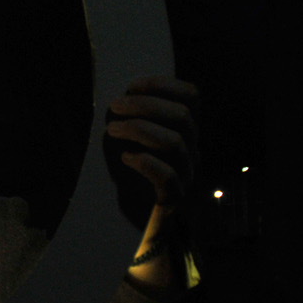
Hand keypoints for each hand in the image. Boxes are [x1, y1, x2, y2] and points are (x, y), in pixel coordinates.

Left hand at [105, 75, 198, 215]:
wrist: (131, 217)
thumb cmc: (127, 170)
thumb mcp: (128, 136)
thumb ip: (133, 115)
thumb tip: (121, 95)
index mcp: (183, 129)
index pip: (191, 96)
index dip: (164, 85)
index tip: (132, 85)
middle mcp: (191, 148)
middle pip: (182, 116)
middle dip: (145, 105)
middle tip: (114, 106)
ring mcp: (185, 173)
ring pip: (175, 143)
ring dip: (139, 130)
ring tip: (111, 129)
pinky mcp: (173, 197)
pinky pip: (168, 177)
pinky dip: (145, 163)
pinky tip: (126, 158)